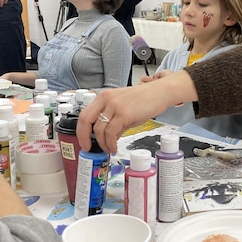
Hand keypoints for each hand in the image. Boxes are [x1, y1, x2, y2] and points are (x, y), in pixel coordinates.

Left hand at [77, 70, 195, 152]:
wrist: (160, 92)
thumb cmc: (144, 99)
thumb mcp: (124, 108)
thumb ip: (113, 121)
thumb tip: (107, 139)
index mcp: (104, 97)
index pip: (84, 114)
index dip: (81, 131)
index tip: (84, 141)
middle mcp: (106, 99)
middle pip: (86, 120)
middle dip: (84, 138)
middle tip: (89, 148)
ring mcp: (114, 106)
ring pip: (99, 130)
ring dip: (103, 144)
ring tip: (109, 149)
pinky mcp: (124, 113)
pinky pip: (111, 133)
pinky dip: (111, 143)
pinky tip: (114, 147)